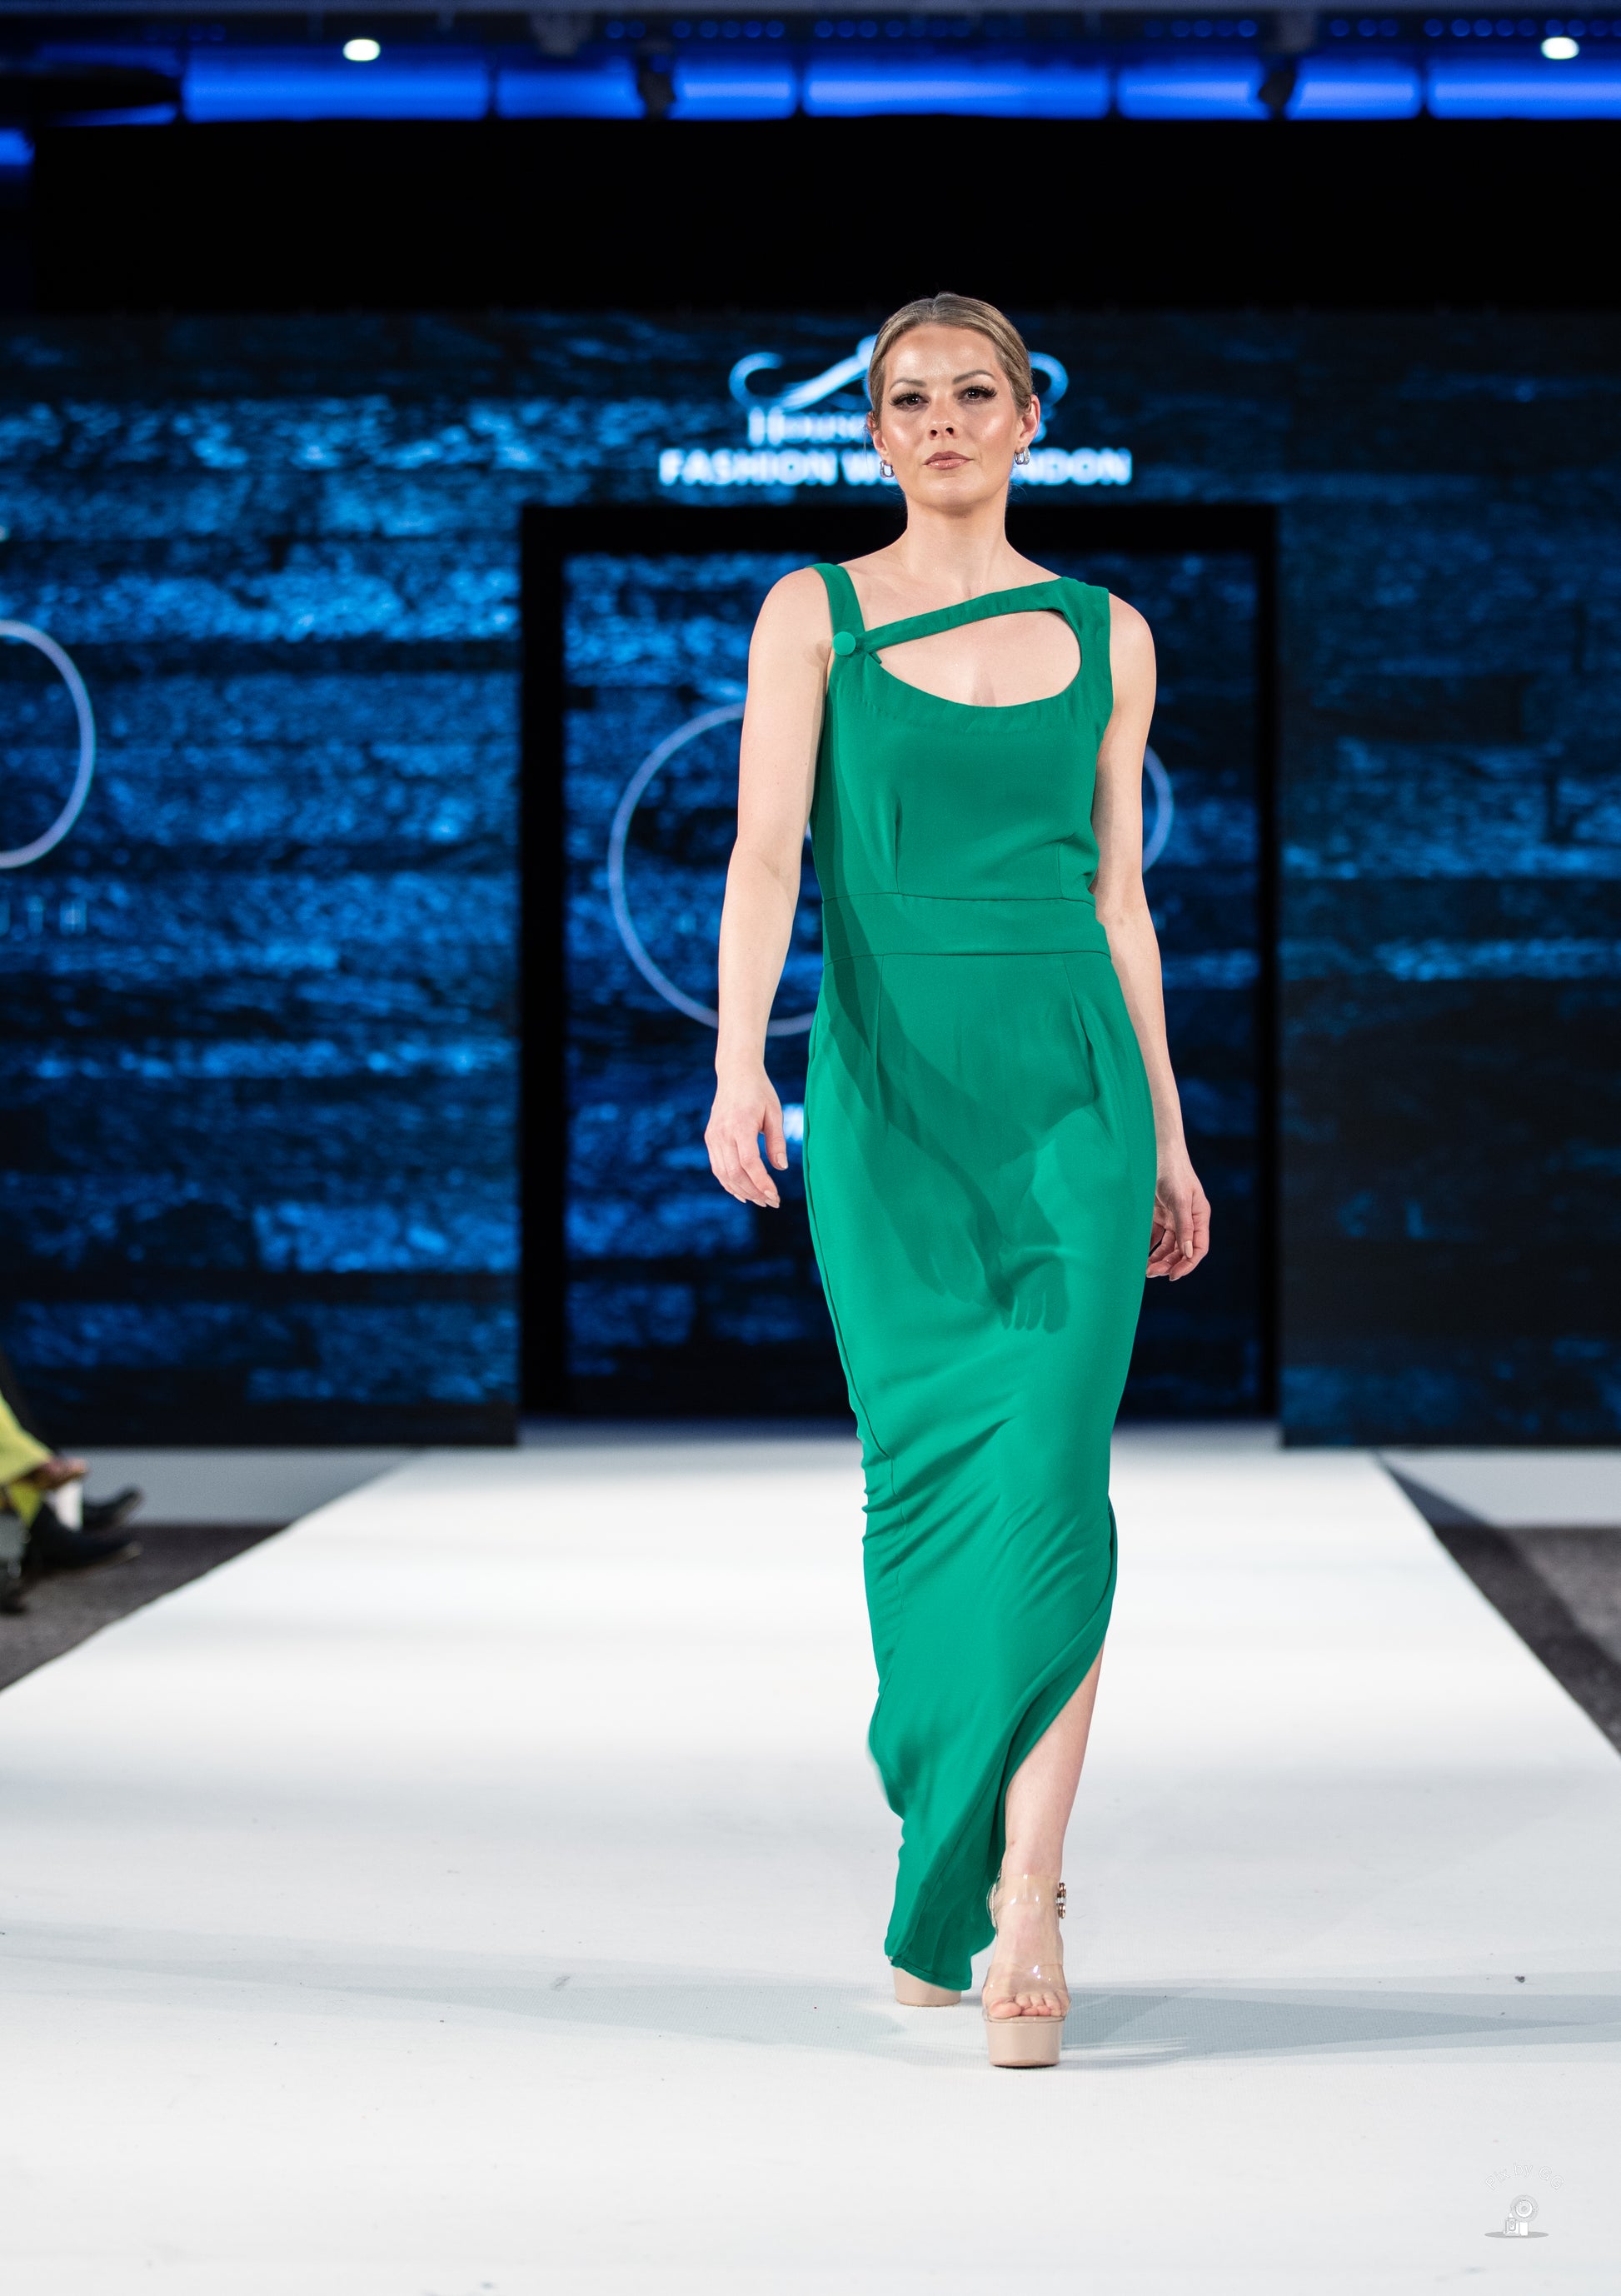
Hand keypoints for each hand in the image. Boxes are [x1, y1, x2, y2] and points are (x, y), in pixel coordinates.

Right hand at [706, 1068, 787, 1208]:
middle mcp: (722, 1133)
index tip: (775, 1195)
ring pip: (723, 1174)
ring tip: (760, 1201)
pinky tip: (743, 1194)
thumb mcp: (775, 1113)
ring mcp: (713, 1137)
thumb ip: (777, 1142)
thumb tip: (781, 1168)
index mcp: (740, 1125)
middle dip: (753, 1192)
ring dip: (742, 1191)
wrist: (736, 1074)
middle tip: (772, 1202)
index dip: (761, 1182)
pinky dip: (729, 1183)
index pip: (749, 1162)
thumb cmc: (760, 1092)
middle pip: (734, 1173)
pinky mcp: (710, 1139)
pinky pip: (717, 1167)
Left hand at [1147, 1150, 1209, 1280]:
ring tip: (1145, 1269)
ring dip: (1158, 1259)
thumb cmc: (1172, 1171)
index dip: (1188, 1264)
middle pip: (1181, 1251)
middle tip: (1151, 1273)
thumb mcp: (1179, 1199)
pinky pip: (1154, 1237)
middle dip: (1169, 1264)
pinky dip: (1148, 1248)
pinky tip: (1139, 1256)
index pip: (1198, 1248)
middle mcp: (1187, 1220)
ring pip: (1167, 1247)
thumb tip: (1188, 1253)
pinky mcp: (1157, 1215)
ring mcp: (1172, 1218)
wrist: (1155, 1150)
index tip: (1173, 1276)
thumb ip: (1184, 1226)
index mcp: (1199, 1217)